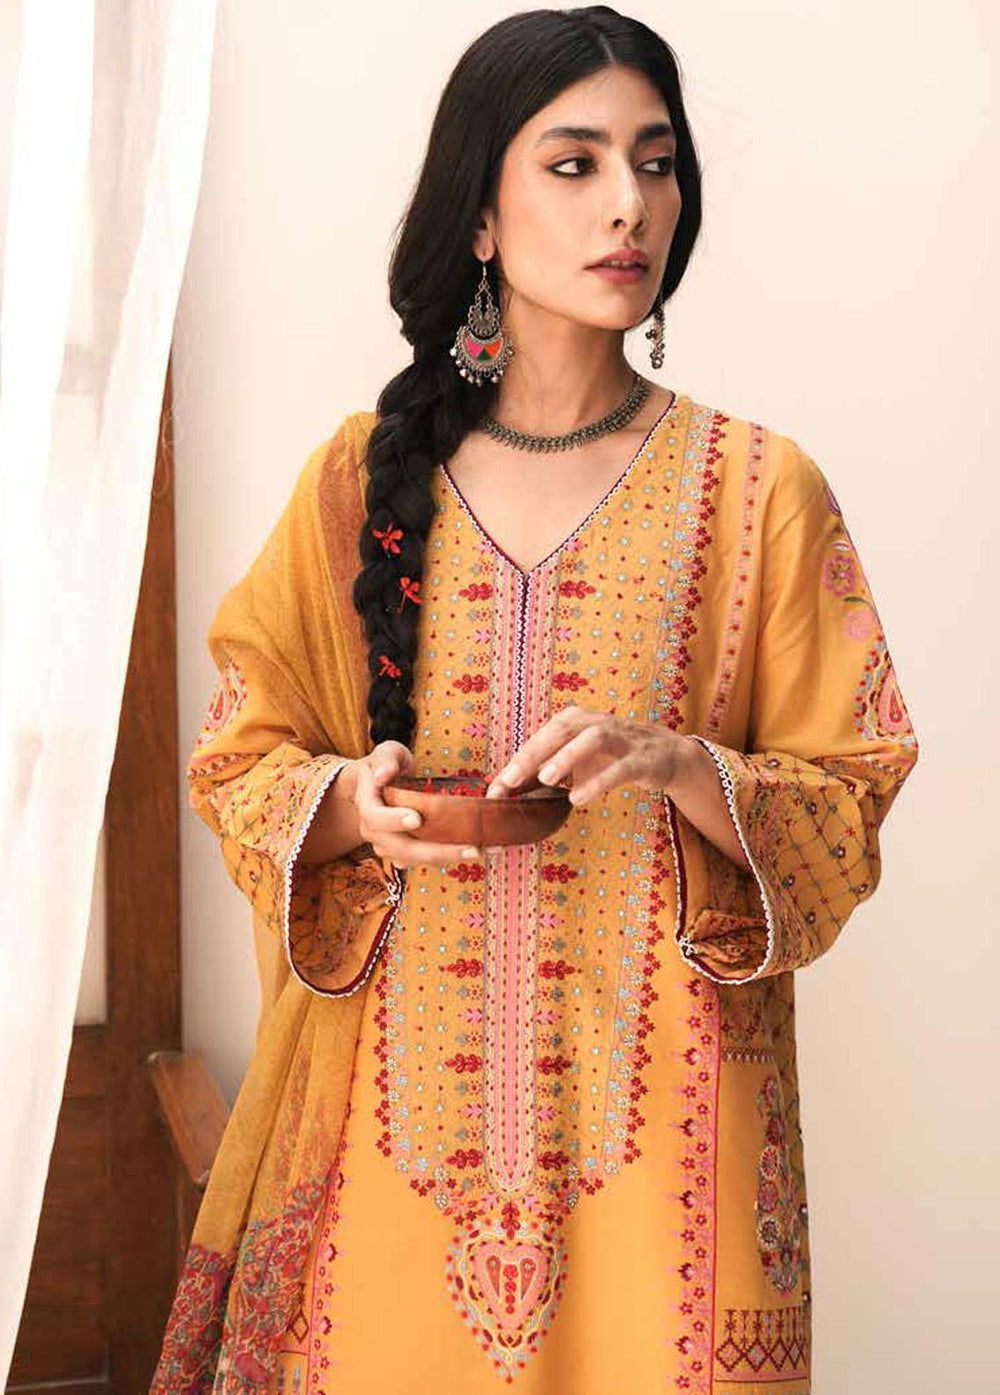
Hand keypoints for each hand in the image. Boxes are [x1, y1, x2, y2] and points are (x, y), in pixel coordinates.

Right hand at [349, 741, 482, 868]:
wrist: (376, 786)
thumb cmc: (386, 765)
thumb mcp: (386, 753)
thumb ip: (385, 760)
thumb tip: (382, 775)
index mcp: (368, 804)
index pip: (375, 816)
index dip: (393, 820)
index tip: (417, 819)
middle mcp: (373, 830)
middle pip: (400, 848)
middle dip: (435, 852)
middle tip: (470, 849)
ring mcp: (387, 844)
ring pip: (413, 860)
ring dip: (445, 859)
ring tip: (478, 852)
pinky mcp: (402, 852)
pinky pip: (421, 860)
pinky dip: (445, 859)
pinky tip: (471, 853)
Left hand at [484, 704, 682, 805]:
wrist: (666, 756)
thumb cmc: (611, 758)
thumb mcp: (576, 764)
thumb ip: (542, 775)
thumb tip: (502, 792)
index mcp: (577, 720)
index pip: (542, 736)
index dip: (518, 758)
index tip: (496, 786)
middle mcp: (597, 722)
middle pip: (561, 730)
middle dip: (534, 754)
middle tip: (510, 780)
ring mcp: (622, 738)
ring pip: (592, 739)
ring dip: (567, 757)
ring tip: (546, 779)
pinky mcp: (642, 758)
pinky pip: (619, 769)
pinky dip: (598, 781)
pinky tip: (579, 798)